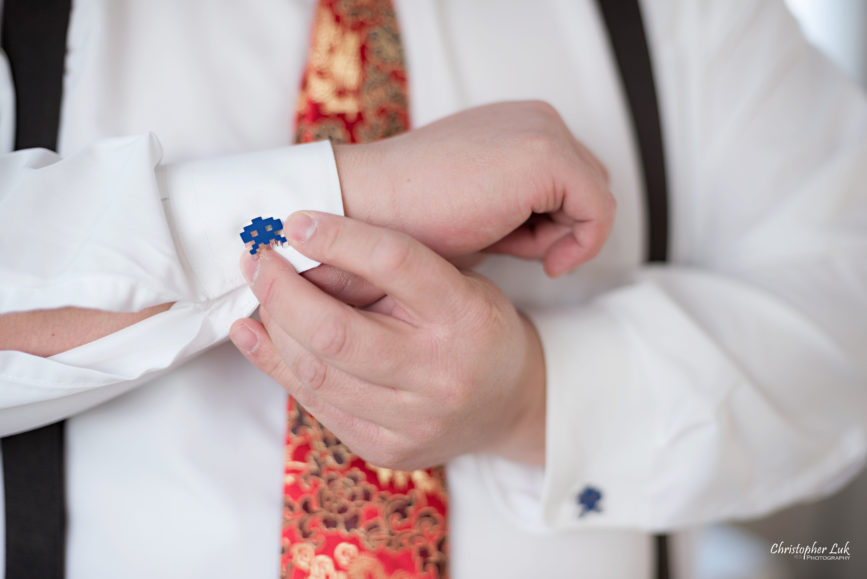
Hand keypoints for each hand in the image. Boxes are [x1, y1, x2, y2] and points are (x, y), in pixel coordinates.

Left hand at [230, 212, 546, 468]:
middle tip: (255, 258)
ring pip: (316, 373)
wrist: (510, 403)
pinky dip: (275, 365)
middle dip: (280, 291)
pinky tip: (252, 334)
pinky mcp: (389, 450)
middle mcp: (441, 373)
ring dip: (273, 327)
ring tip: (256, 291)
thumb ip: (390, 270)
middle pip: (336, 333)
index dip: (337, 238)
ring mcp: (415, 421)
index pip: (395, 264)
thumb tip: (302, 249)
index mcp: (466, 315)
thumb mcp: (456, 280)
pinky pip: (316, 405)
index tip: (293, 222)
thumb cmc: (475, 325)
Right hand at [337, 100, 614, 277]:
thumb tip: (561, 235)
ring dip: (560, 236)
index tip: (520, 249)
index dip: (553, 223)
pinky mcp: (547, 156)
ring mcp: (544, 131)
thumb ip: (523, 206)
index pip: (570, 179)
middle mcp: (536, 118)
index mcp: (518, 124)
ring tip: (508, 246)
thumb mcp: (482, 207)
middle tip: (512, 248)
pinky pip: (599, 211)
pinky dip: (582, 245)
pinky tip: (546, 262)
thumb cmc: (412, 218)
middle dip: (559, 227)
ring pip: (593, 200)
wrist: (367, 206)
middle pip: (588, 187)